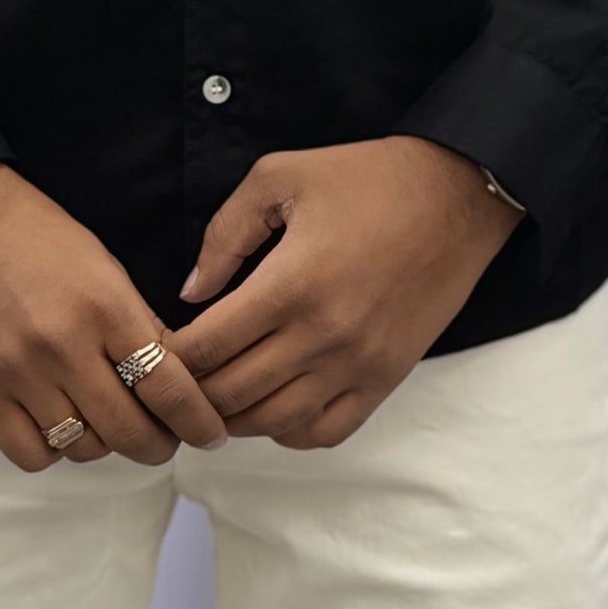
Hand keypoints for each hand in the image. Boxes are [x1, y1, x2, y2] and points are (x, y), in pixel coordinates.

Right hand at [0, 162, 227, 471]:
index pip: (168, 385)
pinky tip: (60, 425)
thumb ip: (135, 319)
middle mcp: (64, 345)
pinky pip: (31, 454)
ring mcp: (17, 372)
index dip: (198, 421)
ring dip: (106, 444)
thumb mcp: (99, 261)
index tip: (210, 432)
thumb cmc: (31, 229)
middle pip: (130, 430)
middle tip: (165, 438)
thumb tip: (173, 375)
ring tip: (108, 423)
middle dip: (160, 444)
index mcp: (103, 303)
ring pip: (84, 447)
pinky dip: (54, 450)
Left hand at [168, 136, 522, 449]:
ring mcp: (357, 364)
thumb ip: (225, 234)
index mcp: (291, 283)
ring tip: (214, 396)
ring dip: (235, 416)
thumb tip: (190, 292)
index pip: (207, 347)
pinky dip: (289, 430)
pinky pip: (326, 431)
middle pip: (232, 394)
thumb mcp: (281, 176)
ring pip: (274, 422)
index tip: (151, 347)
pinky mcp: (386, 378)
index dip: (167, 355)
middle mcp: (323, 335)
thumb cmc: (366, 178)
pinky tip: (272, 406)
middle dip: (192, 391)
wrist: (456, 195)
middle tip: (171, 379)